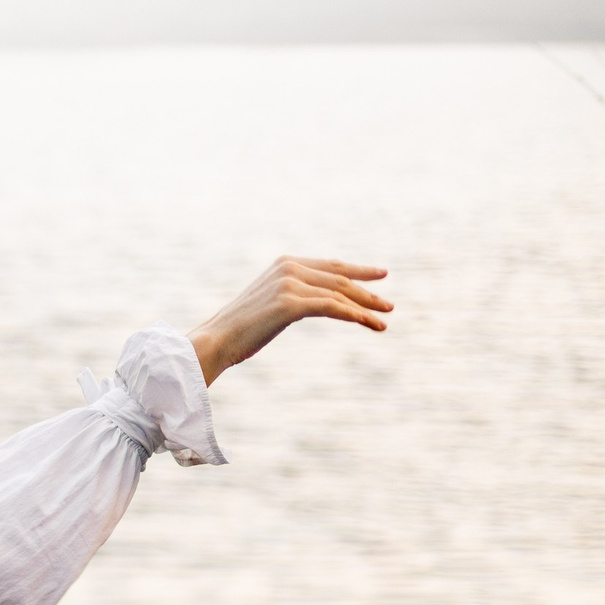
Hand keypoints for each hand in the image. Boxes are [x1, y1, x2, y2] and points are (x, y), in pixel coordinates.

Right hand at [189, 256, 391, 385]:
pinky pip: (333, 307)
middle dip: (368, 291)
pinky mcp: (290, 303)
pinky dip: (355, 315)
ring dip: (366, 307)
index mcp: (284, 264)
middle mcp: (289, 268)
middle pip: (340, 278)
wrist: (216, 340)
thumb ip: (292, 296)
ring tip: (385, 318)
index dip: (358, 270)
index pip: (331, 265)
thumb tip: (313, 303)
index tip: (380, 275)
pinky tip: (370, 323)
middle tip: (389, 304)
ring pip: (340, 293)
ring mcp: (290, 284)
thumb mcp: (270, 304)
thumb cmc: (240, 329)